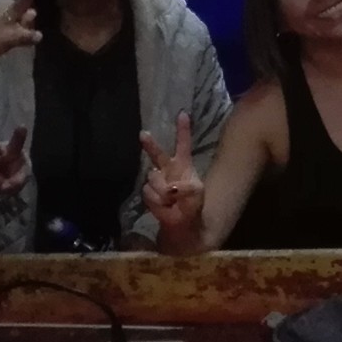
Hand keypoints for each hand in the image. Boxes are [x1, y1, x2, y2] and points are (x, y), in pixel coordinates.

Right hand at [139, 113, 204, 239]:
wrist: (184, 229)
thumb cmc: (194, 208)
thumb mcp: (197, 195)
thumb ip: (186, 187)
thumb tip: (169, 188)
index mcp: (184, 167)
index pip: (183, 145)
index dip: (183, 130)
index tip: (182, 113)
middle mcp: (169, 172)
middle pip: (158, 155)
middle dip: (150, 145)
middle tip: (143, 134)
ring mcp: (158, 183)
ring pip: (153, 178)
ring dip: (162, 190)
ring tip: (172, 201)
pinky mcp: (151, 196)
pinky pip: (149, 192)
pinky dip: (158, 200)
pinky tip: (165, 206)